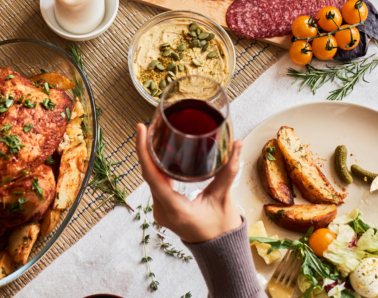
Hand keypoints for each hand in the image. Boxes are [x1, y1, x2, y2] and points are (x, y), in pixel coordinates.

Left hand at [134, 123, 243, 242]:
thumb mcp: (224, 198)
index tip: (140, 130)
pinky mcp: (164, 209)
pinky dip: (156, 168)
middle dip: (146, 148)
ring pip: (150, 179)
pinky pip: (155, 184)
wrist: (220, 251)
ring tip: (152, 135)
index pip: (152, 176)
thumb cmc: (221, 229)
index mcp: (175, 209)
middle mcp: (162, 210)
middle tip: (148, 126)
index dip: (144, 151)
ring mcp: (161, 211)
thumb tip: (237, 144)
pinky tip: (159, 154)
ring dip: (150, 157)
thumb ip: (229, 170)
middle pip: (148, 174)